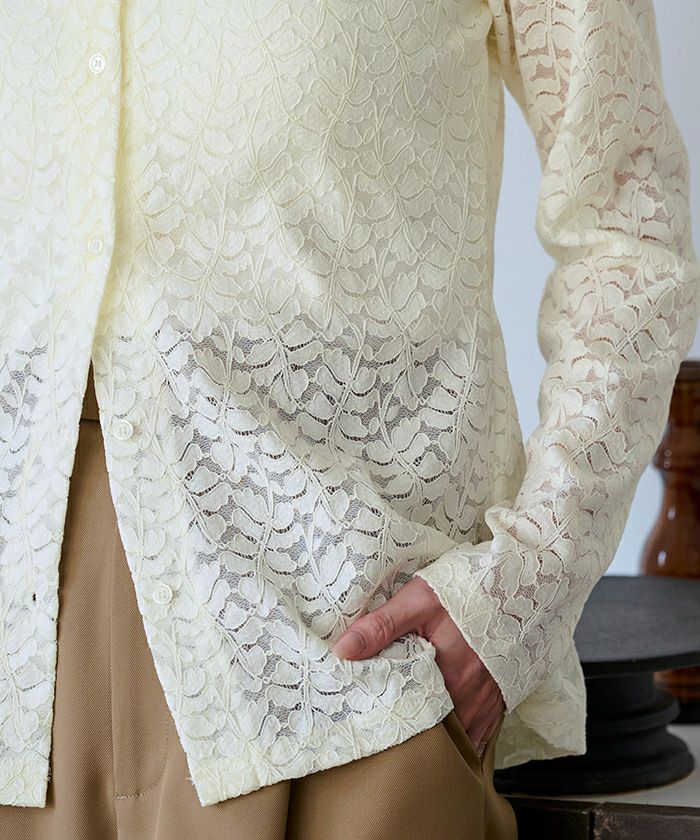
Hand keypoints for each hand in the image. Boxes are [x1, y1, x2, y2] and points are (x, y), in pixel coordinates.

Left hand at [331, 576, 505, 755]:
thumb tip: (343, 651)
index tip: (365, 721)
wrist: (525, 583)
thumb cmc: (469, 590)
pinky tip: (446, 730)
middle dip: (411, 734)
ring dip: (437, 735)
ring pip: (456, 735)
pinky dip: (462, 734)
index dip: (386, 720)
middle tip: (384, 734)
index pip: (406, 715)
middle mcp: (468, 696)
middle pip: (432, 730)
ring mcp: (488, 701)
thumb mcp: (419, 600)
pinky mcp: (502, 698)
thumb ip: (381, 626)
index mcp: (443, 675)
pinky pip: (479, 731)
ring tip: (411, 736)